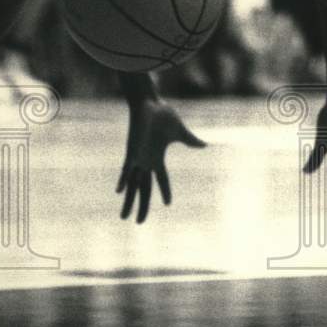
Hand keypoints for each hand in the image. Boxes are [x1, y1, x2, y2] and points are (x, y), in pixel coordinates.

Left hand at [117, 99, 205, 222]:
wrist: (150, 103)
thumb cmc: (163, 115)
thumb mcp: (180, 132)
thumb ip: (190, 140)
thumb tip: (205, 145)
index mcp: (157, 157)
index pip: (161, 179)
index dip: (165, 191)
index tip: (168, 204)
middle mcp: (145, 161)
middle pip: (143, 189)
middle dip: (142, 206)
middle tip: (139, 223)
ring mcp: (137, 158)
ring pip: (132, 185)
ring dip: (129, 202)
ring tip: (124, 218)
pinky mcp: (132, 151)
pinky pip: (126, 169)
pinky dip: (124, 180)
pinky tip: (120, 191)